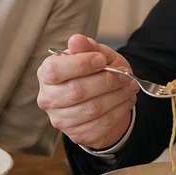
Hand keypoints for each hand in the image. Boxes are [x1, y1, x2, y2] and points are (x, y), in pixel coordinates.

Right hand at [36, 34, 139, 149]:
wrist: (101, 99)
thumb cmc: (93, 73)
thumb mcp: (94, 54)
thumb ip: (87, 47)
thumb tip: (77, 40)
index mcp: (46, 74)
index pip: (56, 70)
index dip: (80, 65)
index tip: (101, 60)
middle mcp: (48, 98)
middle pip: (77, 91)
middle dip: (106, 81)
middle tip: (124, 75)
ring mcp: (61, 119)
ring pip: (93, 108)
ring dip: (117, 96)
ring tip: (129, 86)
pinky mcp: (77, 134)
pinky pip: (102, 123)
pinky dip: (120, 110)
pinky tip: (126, 100)